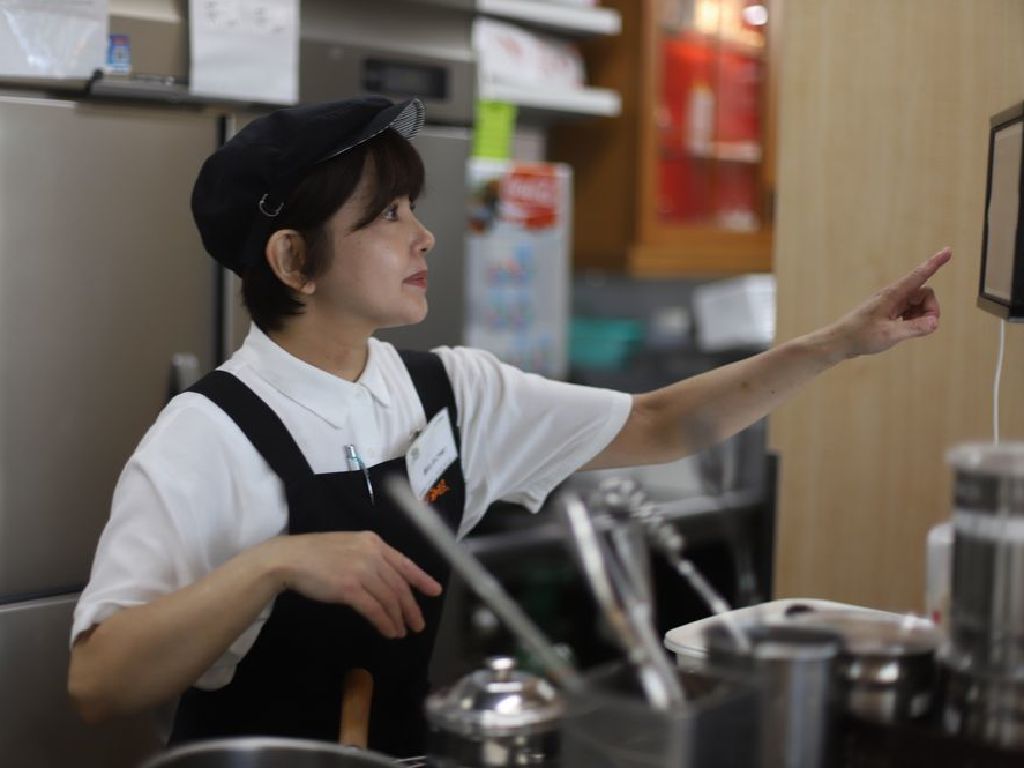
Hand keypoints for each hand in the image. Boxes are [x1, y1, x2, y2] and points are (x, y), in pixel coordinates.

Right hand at [263, 531, 442, 638]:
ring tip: (402, 632)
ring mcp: (361, 570)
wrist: (289, 559)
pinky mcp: (349, 588)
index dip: (421, 578)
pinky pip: (375, 609)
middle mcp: (371, 554)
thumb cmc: (315, 554)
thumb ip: (368, 557)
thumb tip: (386, 579)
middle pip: (399, 585)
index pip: (404, 562)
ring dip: (398, 618)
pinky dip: (385, 622)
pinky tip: (389, 632)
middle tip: (418, 624)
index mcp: (373, 542)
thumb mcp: (348, 546)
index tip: (434, 591)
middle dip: (411, 607)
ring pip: (389, 599)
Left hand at [826, 247, 951, 358]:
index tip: (948, 250)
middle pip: (925, 293)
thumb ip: (915, 328)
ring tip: (906, 330)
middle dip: (930, 309)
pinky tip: (902, 329)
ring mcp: (892, 303)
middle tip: (924, 327)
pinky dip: (914, 320)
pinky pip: (911, 311)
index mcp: (892, 294)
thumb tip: (934, 322)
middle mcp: (893, 295)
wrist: (840, 342)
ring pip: (919, 303)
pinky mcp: (890, 311)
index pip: (919, 275)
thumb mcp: (889, 335)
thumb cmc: (860, 336)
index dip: (935, 263)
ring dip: (921, 317)